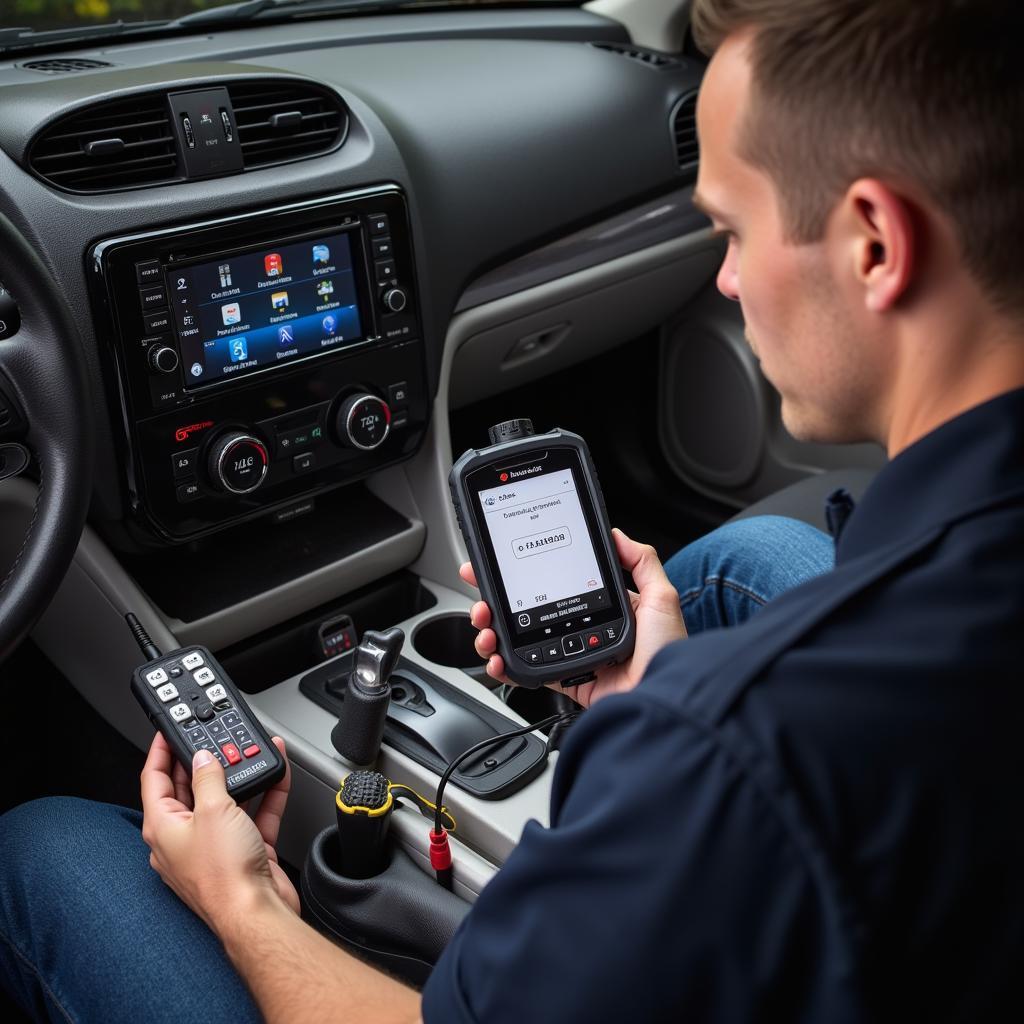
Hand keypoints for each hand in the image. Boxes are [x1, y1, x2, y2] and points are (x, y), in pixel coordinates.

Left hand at [141, 732, 299, 935]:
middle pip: (191, 789)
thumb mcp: (212, 811)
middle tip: (215, 738)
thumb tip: (205, 760)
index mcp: (163, 828)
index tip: (166, 732)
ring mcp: (215, 846)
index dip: (160, 752)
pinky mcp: (244, 852)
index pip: (154, 780)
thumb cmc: (223, 876)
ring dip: (241, 775)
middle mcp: (185, 839)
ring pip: (226, 801)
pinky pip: (254, 814)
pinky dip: (265, 794)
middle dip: (206, 761)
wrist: (256, 914)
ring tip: (251, 751)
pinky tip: (277, 775)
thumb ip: (209, 778)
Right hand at [460, 527, 685, 707]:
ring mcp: (575, 656)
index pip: (559, 585)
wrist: (664, 700)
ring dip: (496, 634)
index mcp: (606, 608)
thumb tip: (616, 534)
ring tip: (487, 630)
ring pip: (524, 641)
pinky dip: (507, 667)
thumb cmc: (668, 653)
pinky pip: (531, 672)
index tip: (504, 568)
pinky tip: (496, 658)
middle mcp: (587, 630)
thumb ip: (642, 562)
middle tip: (483, 602)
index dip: (529, 578)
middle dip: (500, 606)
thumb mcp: (662, 597)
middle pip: (532, 613)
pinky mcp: (568, 680)